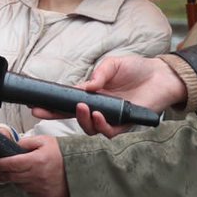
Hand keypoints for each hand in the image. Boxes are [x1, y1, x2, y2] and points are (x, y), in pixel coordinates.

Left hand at [0, 135, 67, 196]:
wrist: (82, 171)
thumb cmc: (62, 154)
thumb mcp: (44, 141)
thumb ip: (26, 142)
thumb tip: (11, 145)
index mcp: (36, 161)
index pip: (9, 164)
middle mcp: (36, 176)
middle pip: (8, 175)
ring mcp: (40, 188)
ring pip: (16, 184)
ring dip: (10, 177)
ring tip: (9, 168)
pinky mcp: (43, 196)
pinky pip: (26, 190)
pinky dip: (22, 183)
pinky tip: (25, 176)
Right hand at [29, 57, 180, 133]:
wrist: (161, 76)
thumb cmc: (136, 68)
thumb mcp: (113, 64)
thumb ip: (99, 75)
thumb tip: (84, 87)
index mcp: (91, 93)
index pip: (68, 100)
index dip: (52, 104)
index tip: (35, 105)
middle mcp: (98, 107)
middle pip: (73, 116)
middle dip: (55, 115)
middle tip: (43, 111)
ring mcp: (110, 116)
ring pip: (89, 127)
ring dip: (82, 120)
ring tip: (82, 108)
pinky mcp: (125, 123)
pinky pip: (110, 132)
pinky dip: (102, 126)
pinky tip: (98, 115)